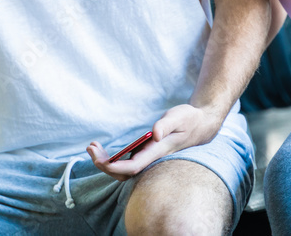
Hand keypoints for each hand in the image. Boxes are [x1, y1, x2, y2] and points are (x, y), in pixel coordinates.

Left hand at [86, 104, 221, 180]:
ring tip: (92, 146)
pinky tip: (102, 148)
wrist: (200, 125)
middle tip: (90, 147)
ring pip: (122, 171)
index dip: (115, 167)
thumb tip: (155, 133)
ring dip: (105, 162)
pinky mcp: (146, 154)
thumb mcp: (179, 116)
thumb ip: (166, 124)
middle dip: (104, 165)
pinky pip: (125, 163)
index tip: (101, 160)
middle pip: (123, 174)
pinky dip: (111, 159)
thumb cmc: (189, 119)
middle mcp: (151, 159)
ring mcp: (148, 158)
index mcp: (157, 152)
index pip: (133, 167)